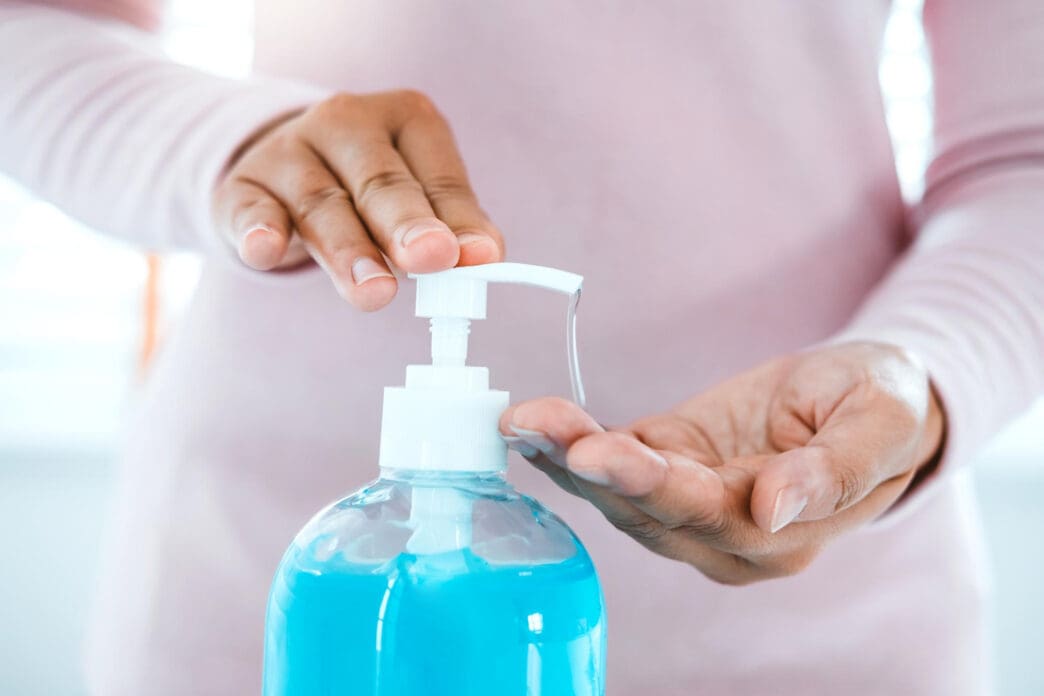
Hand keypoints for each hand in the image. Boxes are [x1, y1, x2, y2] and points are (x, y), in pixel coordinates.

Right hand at [212, 90, 502, 309]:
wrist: (283, 166)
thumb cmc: (368, 188)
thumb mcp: (418, 196)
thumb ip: (451, 227)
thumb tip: (486, 259)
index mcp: (404, 118)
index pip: (438, 176)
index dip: (459, 220)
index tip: (477, 258)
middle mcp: (345, 123)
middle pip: (380, 183)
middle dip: (407, 225)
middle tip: (433, 260)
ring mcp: (289, 151)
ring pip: (323, 205)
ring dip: (349, 251)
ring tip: (375, 292)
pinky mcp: (244, 186)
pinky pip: (251, 210)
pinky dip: (259, 231)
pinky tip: (265, 250)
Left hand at [500, 342, 944, 584]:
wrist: (865, 396)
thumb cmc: (882, 406)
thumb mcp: (882, 422)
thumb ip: (838, 472)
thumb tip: (777, 509)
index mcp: (783, 533)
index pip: (709, 514)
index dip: (650, 484)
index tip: (599, 453)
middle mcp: (726, 533)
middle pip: (648, 509)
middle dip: (589, 468)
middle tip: (537, 428)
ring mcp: (691, 502)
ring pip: (620, 493)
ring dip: (566, 456)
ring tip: (522, 421)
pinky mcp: (669, 463)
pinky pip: (614, 462)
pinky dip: (569, 446)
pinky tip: (530, 427)